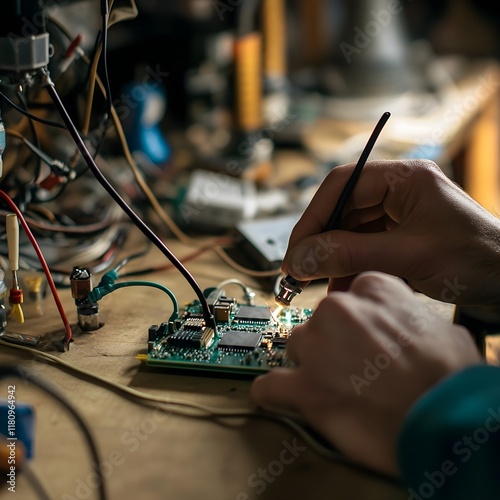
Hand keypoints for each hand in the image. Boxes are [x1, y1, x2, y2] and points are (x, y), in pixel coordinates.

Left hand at [252, 273, 480, 474]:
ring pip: (296, 348)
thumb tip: (405, 326)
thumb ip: (408, 316)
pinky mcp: (303, 387)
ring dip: (308, 366)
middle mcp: (337, 309)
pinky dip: (273, 395)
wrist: (445, 422)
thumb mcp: (440, 329)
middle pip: (318, 322)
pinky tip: (282, 399)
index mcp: (371, 288)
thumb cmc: (449, 379)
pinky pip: (268, 386)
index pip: (348, 296)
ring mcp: (316, 346)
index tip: (359, 337)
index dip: (355, 321)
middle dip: (330, 344)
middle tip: (351, 368)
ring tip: (334, 390)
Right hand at [282, 160, 499, 306]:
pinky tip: (341, 286)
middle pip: (341, 209)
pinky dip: (348, 267)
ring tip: (320, 285)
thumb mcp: (407, 256)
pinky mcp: (399, 236)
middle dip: (319, 241)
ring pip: (348, 231)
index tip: (296, 249)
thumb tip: (299, 259)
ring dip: (332, 258)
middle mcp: (397, 191)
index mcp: (404, 178)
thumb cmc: (477, 261)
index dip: (313, 216)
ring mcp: (398, 214)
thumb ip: (349, 255)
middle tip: (299, 271)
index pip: (341, 185)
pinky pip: (362, 247)